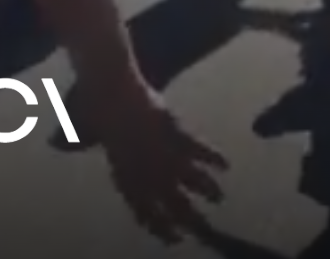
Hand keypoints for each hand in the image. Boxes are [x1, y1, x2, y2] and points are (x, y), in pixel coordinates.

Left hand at [82, 78, 228, 241]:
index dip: (162, 230)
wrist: (110, 91)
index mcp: (127, 180)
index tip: (176, 238)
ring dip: (208, 191)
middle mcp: (148, 173)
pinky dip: (215, 159)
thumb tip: (136, 185)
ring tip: (217, 197)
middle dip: (191, 220)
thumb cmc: (103, 118)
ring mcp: (163, 154)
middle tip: (203, 229)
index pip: (147, 215)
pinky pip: (200, 151)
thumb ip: (125, 171)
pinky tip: (225, 165)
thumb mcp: (110, 150)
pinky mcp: (176, 133)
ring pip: (193, 181)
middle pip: (175, 205)